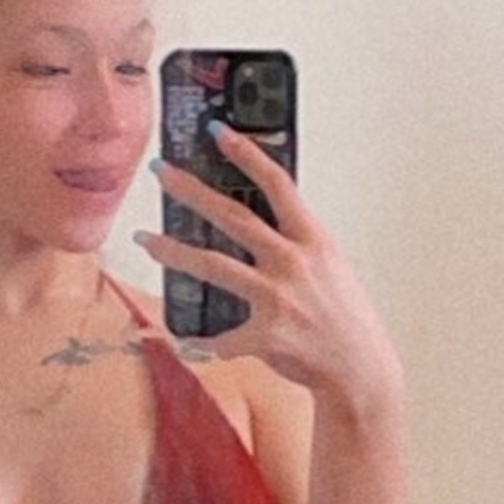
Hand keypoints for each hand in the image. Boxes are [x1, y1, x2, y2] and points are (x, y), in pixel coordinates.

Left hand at [137, 125, 402, 413]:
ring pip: (211, 266)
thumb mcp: (330, 267)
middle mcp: (293, 263)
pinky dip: (201, 338)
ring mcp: (277, 298)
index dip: (246, 155)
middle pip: (232, 216)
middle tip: (161, 171)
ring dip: (171, 250)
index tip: (217, 132)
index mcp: (314, 240)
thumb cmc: (344, 318)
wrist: (360, 371)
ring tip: (144, 239)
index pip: (277, 185)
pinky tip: (185, 337)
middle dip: (191, 189)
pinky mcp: (264, 336)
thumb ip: (296, 244)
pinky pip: (220, 335)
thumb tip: (257, 222)